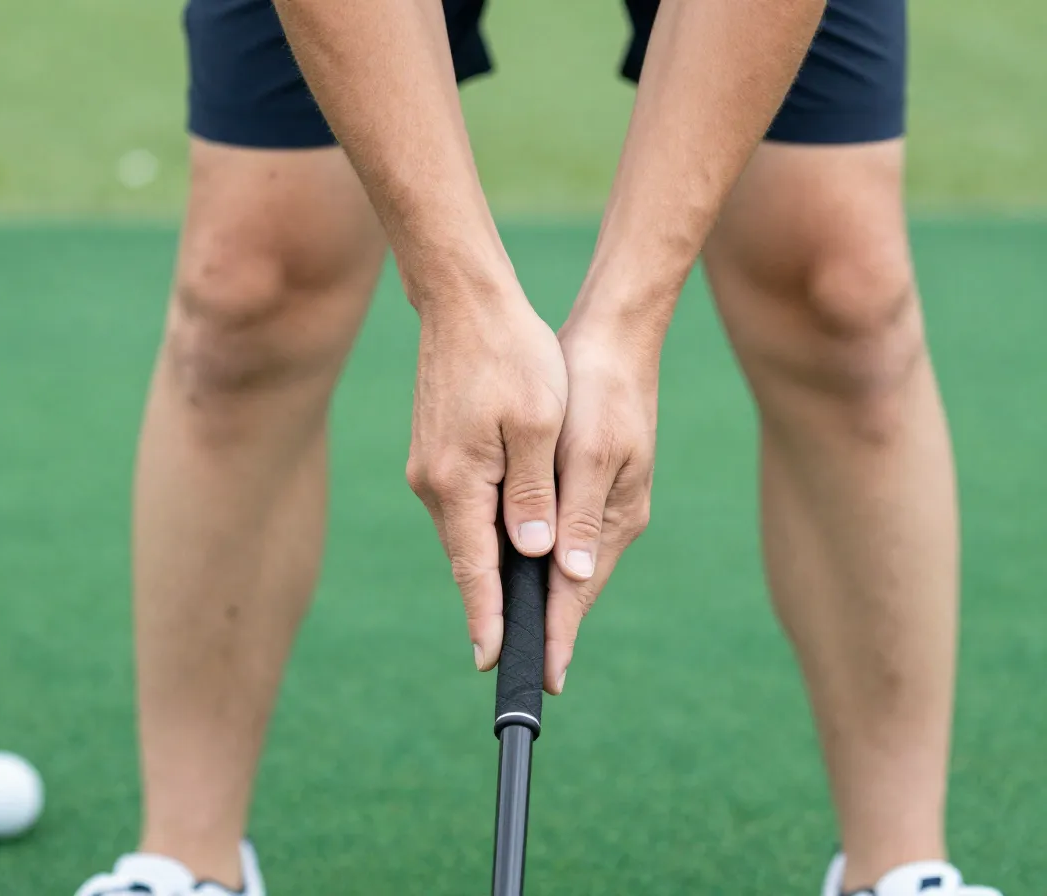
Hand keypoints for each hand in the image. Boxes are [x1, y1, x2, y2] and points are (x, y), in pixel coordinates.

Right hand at [406, 283, 568, 673]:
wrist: (465, 301)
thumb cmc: (511, 354)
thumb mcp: (539, 423)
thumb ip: (535, 494)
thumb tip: (533, 554)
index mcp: (460, 482)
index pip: (474, 569)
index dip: (487, 618)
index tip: (492, 661)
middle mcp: (435, 484)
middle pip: (467, 558)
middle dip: (492, 603)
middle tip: (516, 649)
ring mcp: (430, 468)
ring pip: (467, 532)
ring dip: (491, 566)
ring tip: (520, 605)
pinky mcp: (436, 453)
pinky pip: (464, 506)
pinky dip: (487, 529)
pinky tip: (510, 540)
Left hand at [545, 314, 659, 693]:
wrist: (611, 338)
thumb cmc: (601, 390)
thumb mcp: (588, 451)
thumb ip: (577, 513)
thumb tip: (570, 575)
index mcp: (613, 516)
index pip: (578, 592)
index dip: (557, 635)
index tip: (544, 679)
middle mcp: (609, 518)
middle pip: (571, 586)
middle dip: (548, 624)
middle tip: (520, 667)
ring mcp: (600, 501)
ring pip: (563, 562)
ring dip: (541, 593)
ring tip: (516, 630)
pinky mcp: (585, 481)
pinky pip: (558, 532)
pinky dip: (538, 554)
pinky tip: (519, 563)